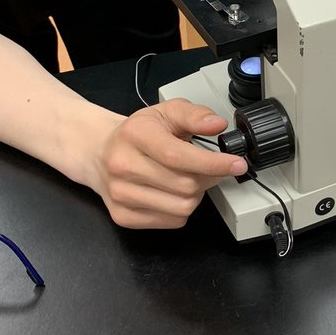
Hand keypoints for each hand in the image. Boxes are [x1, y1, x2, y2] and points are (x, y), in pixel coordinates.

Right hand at [94, 99, 247, 229]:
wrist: (100, 152)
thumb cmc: (137, 134)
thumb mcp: (166, 112)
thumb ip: (195, 115)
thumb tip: (217, 125)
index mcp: (135, 135)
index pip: (179, 156)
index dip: (213, 163)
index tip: (235, 164)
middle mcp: (123, 165)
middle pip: (185, 185)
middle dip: (206, 177)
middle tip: (205, 167)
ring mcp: (121, 194)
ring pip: (181, 207)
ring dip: (195, 195)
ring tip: (185, 179)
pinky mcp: (123, 216)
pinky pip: (171, 222)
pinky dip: (180, 210)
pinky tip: (171, 193)